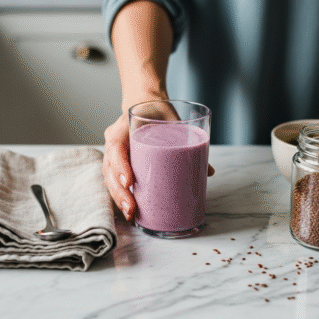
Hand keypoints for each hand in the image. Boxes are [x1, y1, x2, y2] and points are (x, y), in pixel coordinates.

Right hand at [102, 102, 214, 223]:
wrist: (148, 105)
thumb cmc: (158, 112)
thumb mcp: (173, 121)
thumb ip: (188, 141)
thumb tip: (209, 171)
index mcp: (123, 127)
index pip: (116, 147)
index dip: (120, 165)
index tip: (130, 181)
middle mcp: (114, 141)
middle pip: (109, 169)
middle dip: (119, 191)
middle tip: (132, 208)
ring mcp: (114, 154)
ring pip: (109, 178)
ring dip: (118, 198)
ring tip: (131, 214)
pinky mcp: (119, 163)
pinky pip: (114, 180)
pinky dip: (120, 196)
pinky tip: (129, 211)